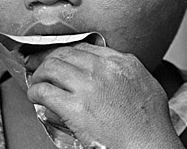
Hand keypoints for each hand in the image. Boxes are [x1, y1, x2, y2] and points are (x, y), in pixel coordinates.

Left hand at [26, 43, 184, 148]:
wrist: (150, 147)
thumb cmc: (151, 124)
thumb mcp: (146, 84)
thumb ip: (126, 70)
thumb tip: (110, 66)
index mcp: (121, 62)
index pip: (84, 47)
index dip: (65, 52)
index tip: (58, 56)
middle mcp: (102, 69)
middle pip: (64, 53)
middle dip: (47, 59)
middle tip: (38, 65)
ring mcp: (87, 86)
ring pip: (50, 67)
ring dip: (39, 75)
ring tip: (37, 83)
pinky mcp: (74, 108)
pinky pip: (44, 91)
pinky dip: (35, 92)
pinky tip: (36, 96)